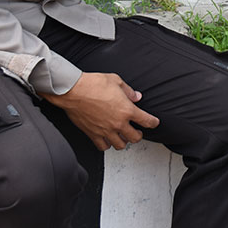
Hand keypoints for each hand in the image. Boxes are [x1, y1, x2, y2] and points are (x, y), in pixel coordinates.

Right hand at [42, 72, 159, 150]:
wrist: (73, 91)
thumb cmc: (93, 84)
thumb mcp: (116, 81)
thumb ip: (129, 91)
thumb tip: (136, 96)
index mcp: (127, 110)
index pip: (146, 121)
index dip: (153, 123)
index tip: (154, 123)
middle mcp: (118, 123)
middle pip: (135, 138)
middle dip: (139, 135)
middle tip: (138, 131)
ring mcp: (105, 131)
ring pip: (120, 145)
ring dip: (124, 141)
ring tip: (123, 136)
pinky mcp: (93, 134)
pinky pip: (103, 146)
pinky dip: (107, 145)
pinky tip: (107, 140)